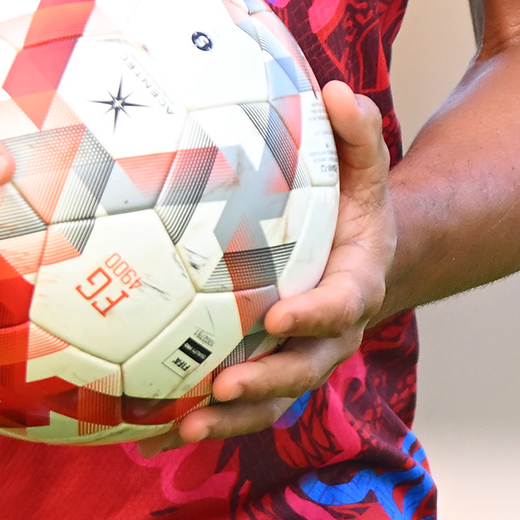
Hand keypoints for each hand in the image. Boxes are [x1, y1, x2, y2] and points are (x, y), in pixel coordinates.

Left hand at [172, 82, 396, 445]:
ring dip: (233, 419)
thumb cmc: (350, 204)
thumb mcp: (363, 167)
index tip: (277, 314)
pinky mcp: (270, 374)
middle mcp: (331, 334)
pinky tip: (156, 427)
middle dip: (266, 382)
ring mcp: (300, 359)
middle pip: (305, 369)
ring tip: (187, 424)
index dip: (314, 315)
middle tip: (223, 383)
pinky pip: (242, 407)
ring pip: (273, 401)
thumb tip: (334, 92)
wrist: (357, 255)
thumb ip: (356, 134)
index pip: (342, 305)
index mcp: (356, 284)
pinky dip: (206, 421)